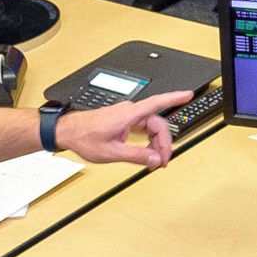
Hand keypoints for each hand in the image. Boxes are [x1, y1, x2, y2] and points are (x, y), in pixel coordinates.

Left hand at [53, 91, 193, 169]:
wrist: (68, 131)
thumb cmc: (84, 137)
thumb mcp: (112, 152)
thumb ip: (136, 156)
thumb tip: (155, 158)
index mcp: (128, 115)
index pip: (157, 102)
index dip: (174, 98)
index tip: (187, 95)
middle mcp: (129, 112)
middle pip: (157, 124)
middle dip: (163, 143)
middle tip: (162, 161)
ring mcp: (126, 116)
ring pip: (150, 128)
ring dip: (155, 144)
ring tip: (153, 161)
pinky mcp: (123, 121)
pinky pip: (142, 129)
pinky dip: (147, 141)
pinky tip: (145, 153)